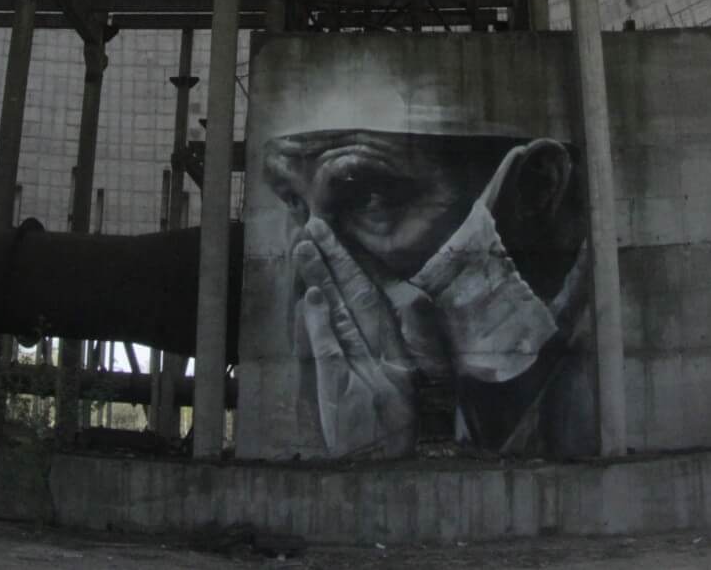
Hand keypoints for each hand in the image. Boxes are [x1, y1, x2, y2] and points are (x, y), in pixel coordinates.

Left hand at [294, 216, 416, 457]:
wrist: (385, 483)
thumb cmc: (388, 441)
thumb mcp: (405, 393)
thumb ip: (403, 346)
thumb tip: (400, 299)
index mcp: (403, 359)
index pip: (379, 301)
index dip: (358, 267)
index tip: (339, 238)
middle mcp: (389, 362)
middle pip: (362, 299)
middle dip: (338, 260)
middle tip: (315, 227)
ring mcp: (369, 376)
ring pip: (344, 316)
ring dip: (323, 278)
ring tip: (304, 247)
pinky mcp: (346, 394)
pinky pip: (332, 350)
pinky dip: (321, 321)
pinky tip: (311, 294)